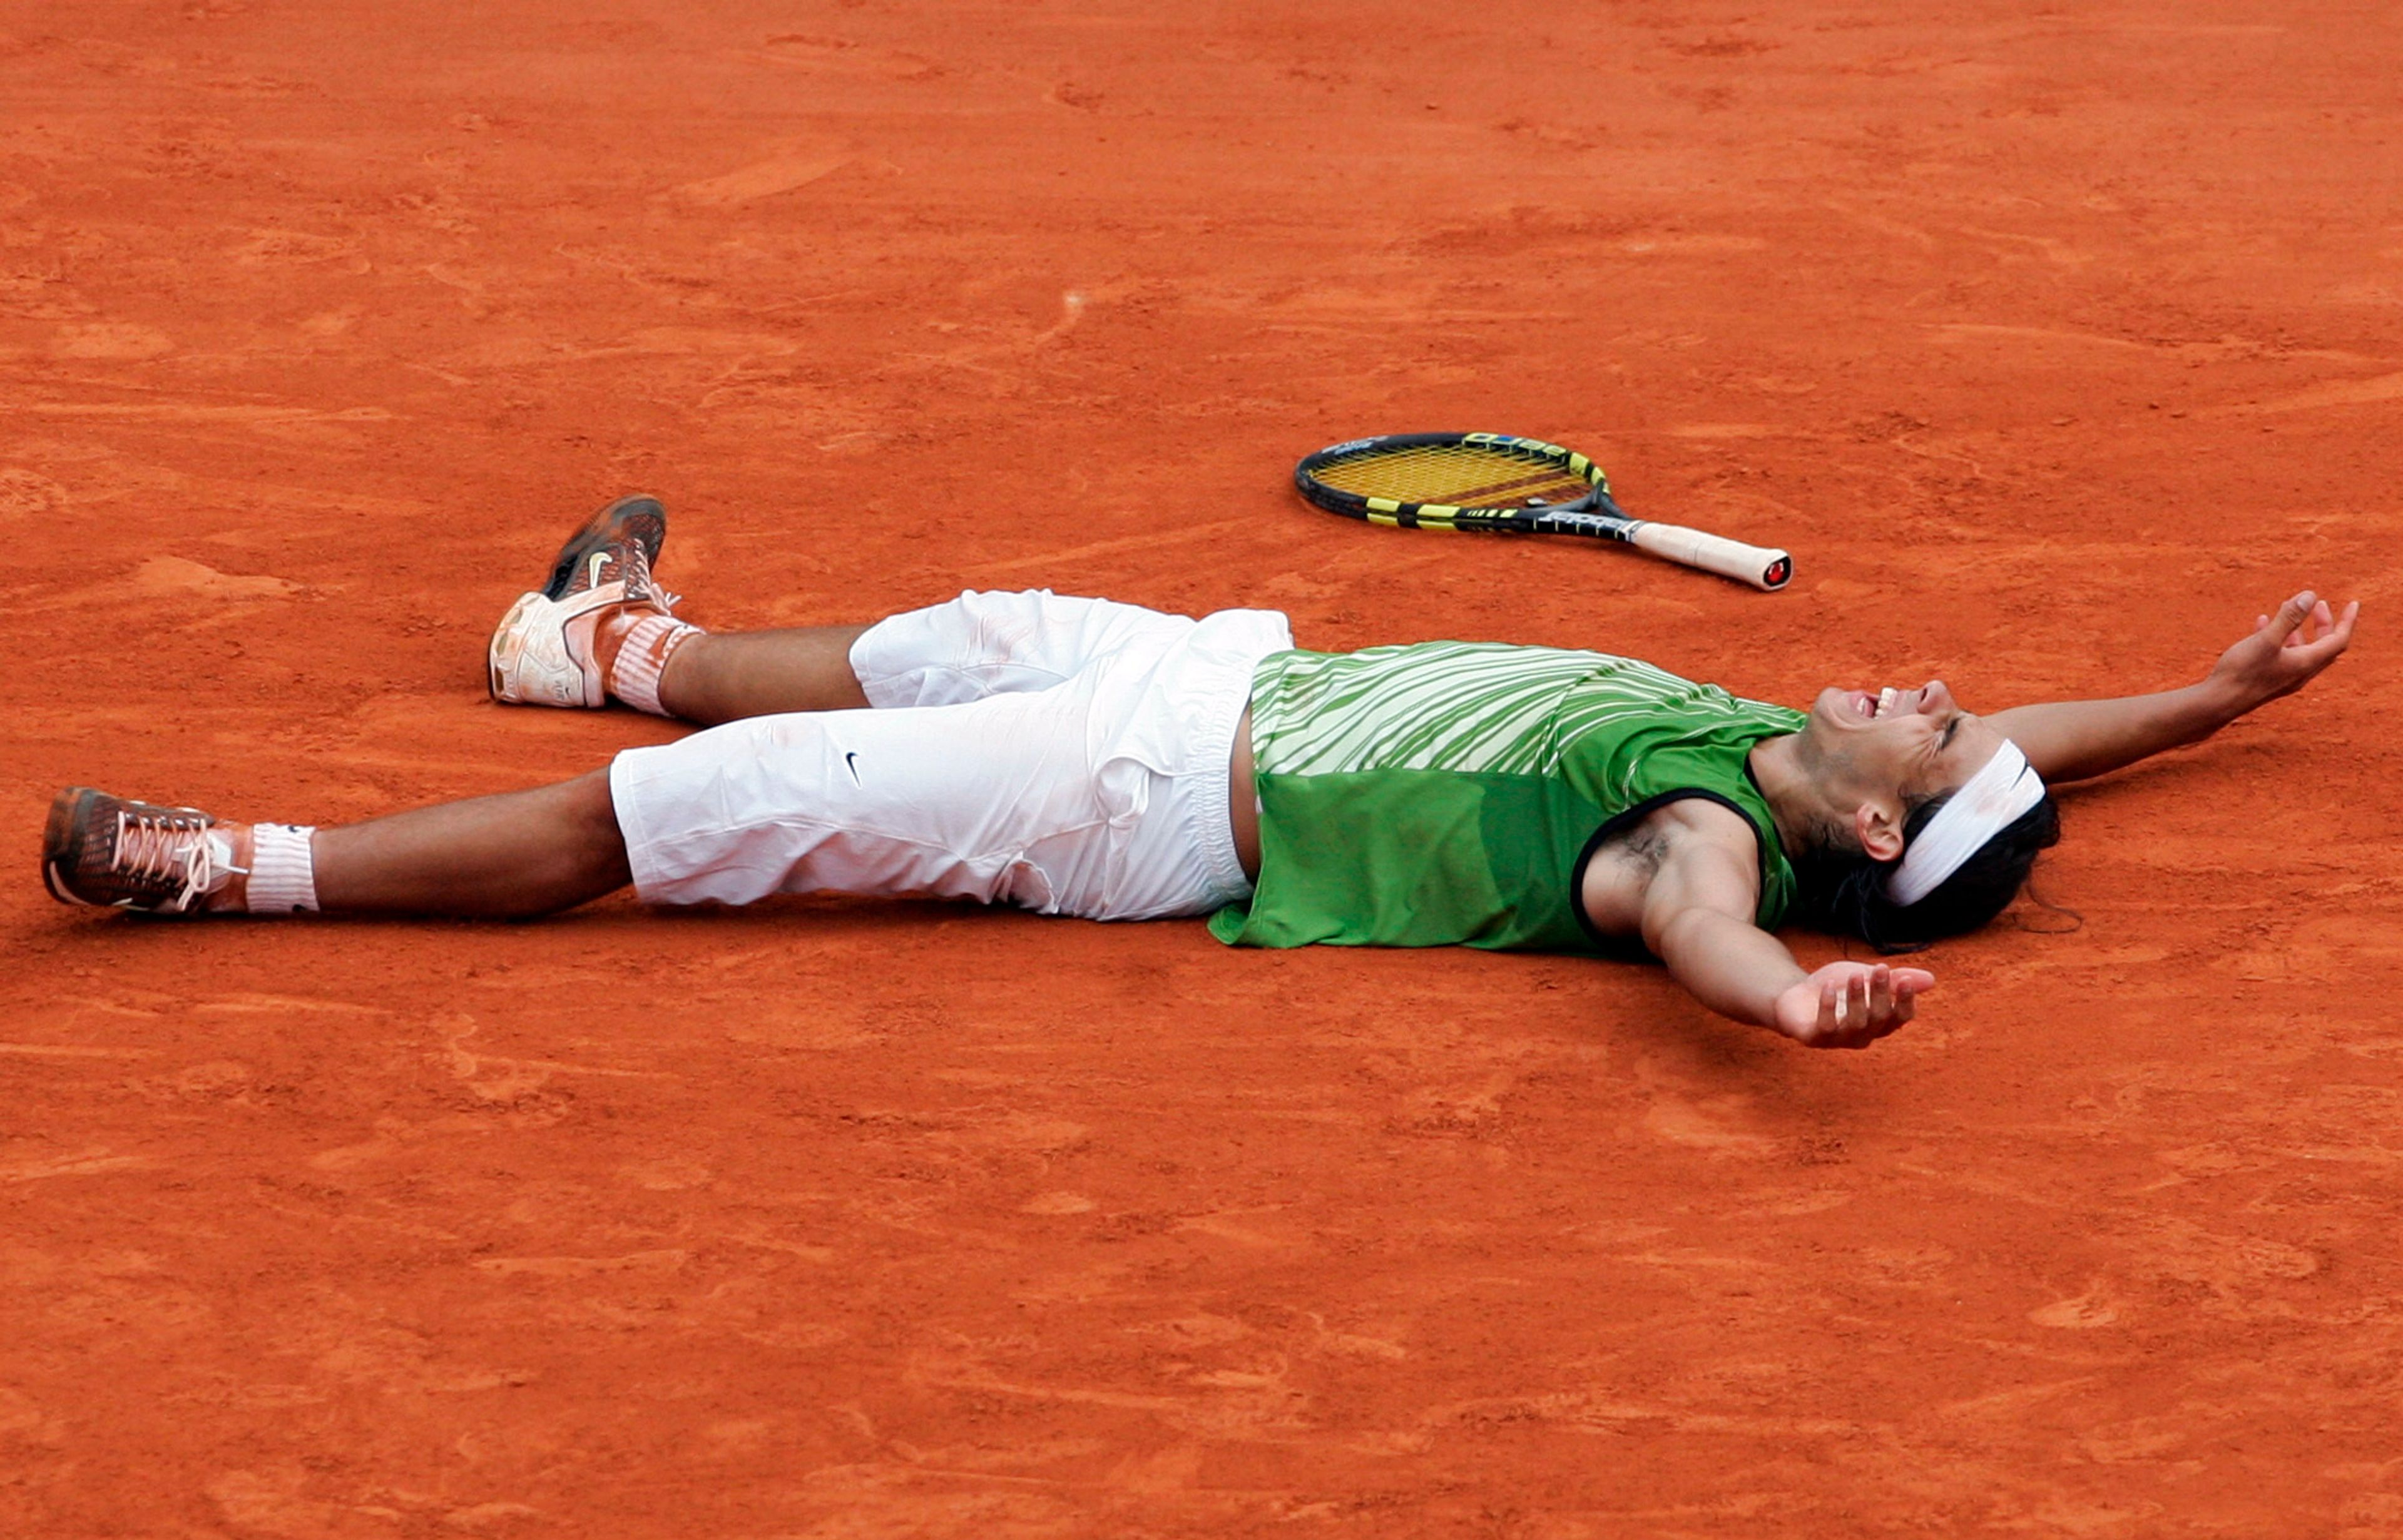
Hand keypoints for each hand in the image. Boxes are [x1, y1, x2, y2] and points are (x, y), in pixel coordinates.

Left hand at [1771, 962, 1933, 1048]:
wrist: (1796, 994)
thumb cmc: (1837, 987)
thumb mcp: (1866, 977)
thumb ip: (1893, 980)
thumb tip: (1931, 980)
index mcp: (1880, 1023)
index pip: (1901, 1017)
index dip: (1906, 1001)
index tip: (1905, 979)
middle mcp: (1864, 1036)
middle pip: (1880, 1018)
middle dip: (1882, 992)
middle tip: (1880, 968)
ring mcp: (1839, 1040)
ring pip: (1856, 1023)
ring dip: (1857, 997)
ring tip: (1855, 975)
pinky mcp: (1815, 1038)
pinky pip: (1826, 1025)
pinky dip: (1828, 1005)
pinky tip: (1828, 987)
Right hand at [2207, 590, 2358, 715]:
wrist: (2217, 703)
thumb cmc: (2242, 672)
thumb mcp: (2266, 640)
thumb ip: (2289, 617)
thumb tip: (2310, 595)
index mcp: (2305, 663)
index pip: (2338, 640)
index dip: (2347, 621)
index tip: (2354, 604)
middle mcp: (2300, 673)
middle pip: (2323, 646)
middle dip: (2323, 623)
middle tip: (2319, 604)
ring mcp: (2283, 678)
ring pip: (2301, 650)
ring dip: (2300, 629)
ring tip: (2289, 609)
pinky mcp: (2267, 679)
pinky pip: (2282, 655)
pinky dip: (2279, 637)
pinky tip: (2263, 623)